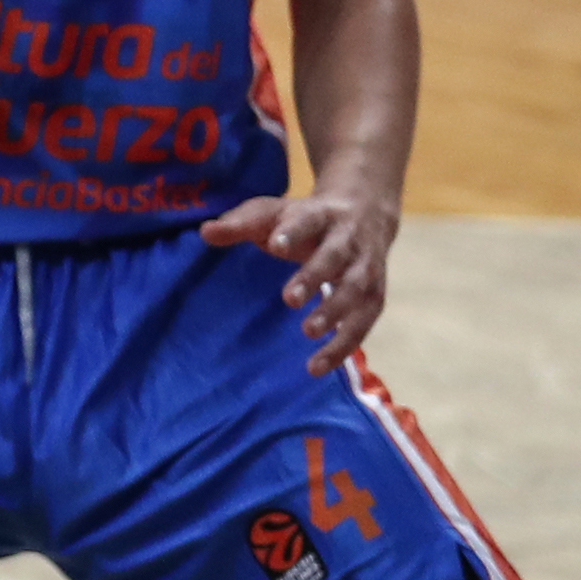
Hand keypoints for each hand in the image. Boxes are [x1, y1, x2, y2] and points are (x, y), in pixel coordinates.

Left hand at [201, 186, 396, 371]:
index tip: (275, 247)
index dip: (292, 233)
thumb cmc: (303, 218)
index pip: (306, 221)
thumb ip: (241, 224)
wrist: (364, 213)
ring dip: (335, 314)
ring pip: (356, 291)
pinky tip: (318, 366)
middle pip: (334, 257)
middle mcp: (348, 241)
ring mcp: (366, 269)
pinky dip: (344, 346)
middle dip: (314, 277)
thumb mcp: (272, 213)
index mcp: (320, 214)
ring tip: (309, 332)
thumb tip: (205, 232)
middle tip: (289, 299)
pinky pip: (363, 323)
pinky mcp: (375, 296)